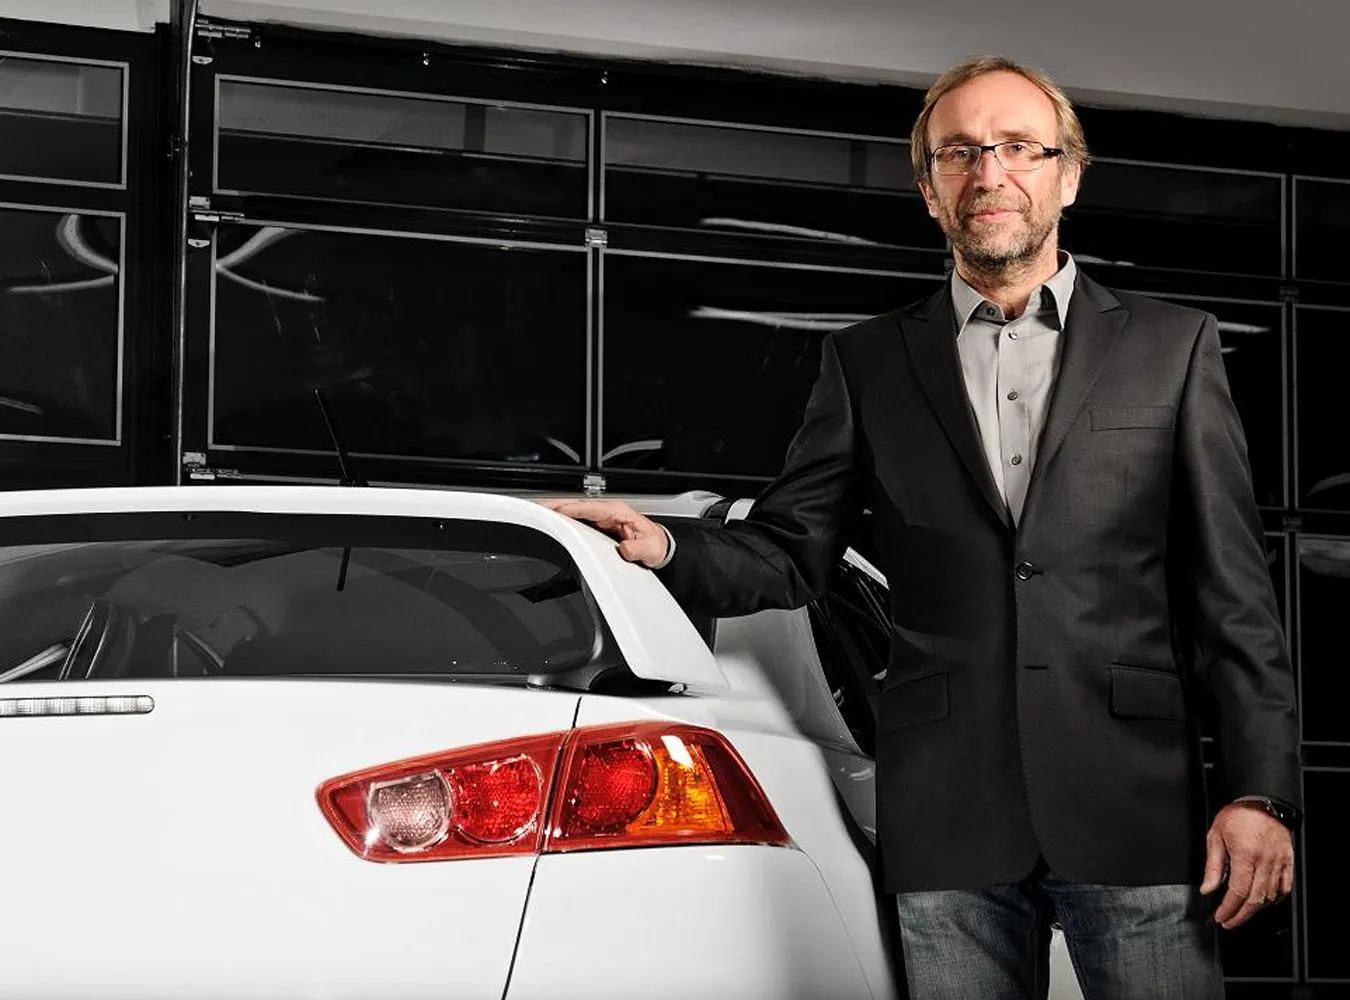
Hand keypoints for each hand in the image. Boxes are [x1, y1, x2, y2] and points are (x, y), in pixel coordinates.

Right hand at [538, 498, 669, 567]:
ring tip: (539, 512)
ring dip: (558, 511)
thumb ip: (636, 549)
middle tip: (539, 507)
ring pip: (576, 511)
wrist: (658, 548)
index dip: (574, 508)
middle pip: (579, 506)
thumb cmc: (654, 544)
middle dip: (558, 505)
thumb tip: (623, 549)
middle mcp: (609, 511)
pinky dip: (564, 519)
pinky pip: (578, 519)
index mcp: (619, 512)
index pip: (592, 508)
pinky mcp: (598, 525)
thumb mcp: (649, 548)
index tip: (559, 510)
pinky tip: (553, 521)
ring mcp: (602, 517)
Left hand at [1200, 801, 1294, 929]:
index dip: (1229, 909)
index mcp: (1246, 855)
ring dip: (1255, 909)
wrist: (1263, 802)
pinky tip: (1263, 902)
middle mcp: (1265, 862)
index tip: (1221, 916)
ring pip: (1270, 896)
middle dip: (1240, 915)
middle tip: (1229, 921)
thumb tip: (1208, 888)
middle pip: (1255, 900)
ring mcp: (1279, 863)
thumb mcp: (1216, 835)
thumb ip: (1213, 865)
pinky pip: (1285, 888)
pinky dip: (1274, 899)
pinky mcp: (1288, 862)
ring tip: (1241, 912)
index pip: (1238, 892)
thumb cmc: (1239, 815)